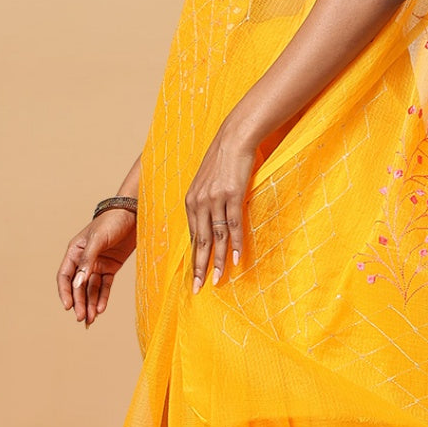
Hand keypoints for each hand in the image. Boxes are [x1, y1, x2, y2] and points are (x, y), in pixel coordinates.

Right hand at [56, 207, 137, 325]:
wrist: (134, 213)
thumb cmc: (112, 221)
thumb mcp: (98, 240)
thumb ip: (87, 261)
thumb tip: (77, 284)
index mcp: (75, 252)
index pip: (65, 276)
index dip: (65, 292)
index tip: (68, 307)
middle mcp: (84, 260)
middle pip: (79, 286)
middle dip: (79, 302)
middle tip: (82, 318)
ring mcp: (98, 264)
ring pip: (91, 288)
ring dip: (90, 303)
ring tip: (90, 320)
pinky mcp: (111, 267)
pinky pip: (105, 285)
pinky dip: (102, 297)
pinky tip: (101, 308)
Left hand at [184, 121, 256, 292]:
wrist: (234, 137)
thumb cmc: (223, 159)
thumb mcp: (207, 182)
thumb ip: (206, 201)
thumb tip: (211, 220)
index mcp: (191, 201)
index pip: (193, 236)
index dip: (195, 257)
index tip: (196, 276)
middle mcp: (199, 202)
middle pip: (201, 241)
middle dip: (199, 267)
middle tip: (198, 288)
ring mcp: (216, 199)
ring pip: (216, 237)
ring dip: (218, 261)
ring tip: (218, 280)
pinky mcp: (233, 194)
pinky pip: (233, 224)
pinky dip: (235, 243)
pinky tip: (236, 259)